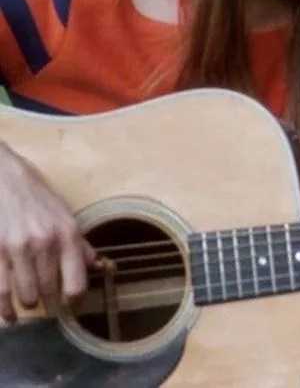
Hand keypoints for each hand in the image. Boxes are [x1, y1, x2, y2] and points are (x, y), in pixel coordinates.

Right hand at [0, 141, 94, 323]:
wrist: (2, 178)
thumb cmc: (35, 196)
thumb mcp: (64, 214)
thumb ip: (78, 243)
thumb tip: (96, 265)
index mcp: (67, 234)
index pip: (77, 282)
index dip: (75, 297)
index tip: (71, 302)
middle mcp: (44, 243)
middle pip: (50, 291)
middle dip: (49, 300)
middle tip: (48, 302)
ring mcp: (17, 249)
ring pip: (26, 294)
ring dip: (28, 303)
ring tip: (29, 302)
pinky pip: (0, 290)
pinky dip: (4, 308)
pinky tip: (9, 316)